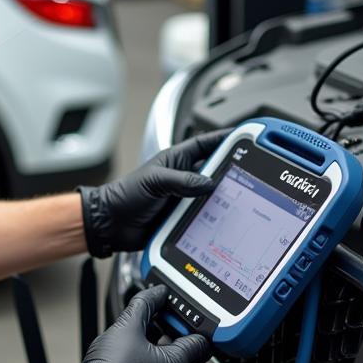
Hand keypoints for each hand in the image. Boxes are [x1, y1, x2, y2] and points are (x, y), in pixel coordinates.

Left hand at [78, 129, 230, 257]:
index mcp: (176, 161)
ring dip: (224, 198)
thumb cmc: (125, 196)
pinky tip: (225, 220)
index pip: (205, 144)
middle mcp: (183, 179)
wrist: (112, 224)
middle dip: (231, 171)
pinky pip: (205, 217)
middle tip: (250, 173)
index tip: (244, 138)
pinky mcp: (184, 219)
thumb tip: (208, 183)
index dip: (224, 139)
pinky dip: (215, 218)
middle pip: (215, 171)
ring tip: (242, 198)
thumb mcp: (155, 182)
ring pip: (213, 196)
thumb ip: (181, 181)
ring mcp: (185, 199)